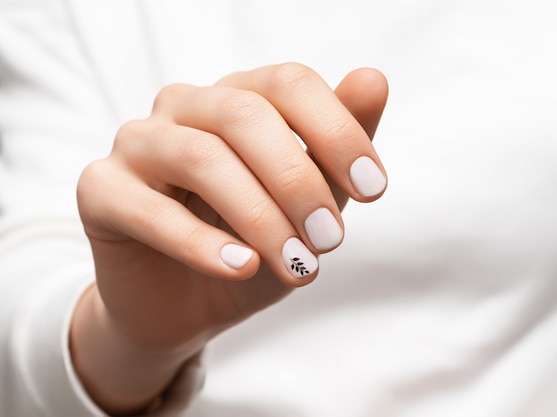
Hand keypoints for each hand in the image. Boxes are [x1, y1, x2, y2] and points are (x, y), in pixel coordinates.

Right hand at [71, 63, 387, 413]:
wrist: (187, 304)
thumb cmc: (252, 246)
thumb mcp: (307, 202)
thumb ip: (337, 144)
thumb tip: (374, 78)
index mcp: (237, 98)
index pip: (289, 83)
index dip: (337, 131)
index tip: (373, 189)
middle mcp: (185, 107)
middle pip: (244, 115)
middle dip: (298, 181)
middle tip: (331, 239)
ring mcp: (138, 143)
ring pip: (200, 156)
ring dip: (258, 215)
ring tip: (295, 264)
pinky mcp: (101, 190)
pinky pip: (149, 208)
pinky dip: (201, 243)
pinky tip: (241, 269)